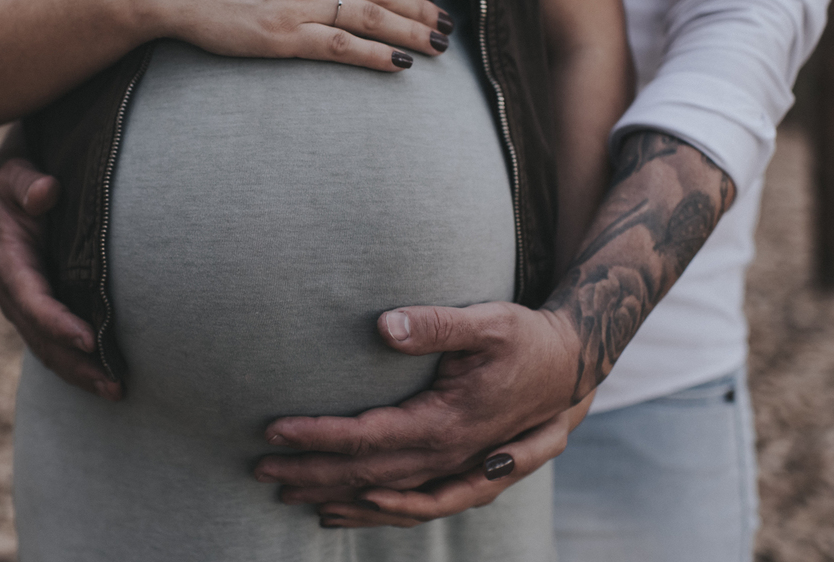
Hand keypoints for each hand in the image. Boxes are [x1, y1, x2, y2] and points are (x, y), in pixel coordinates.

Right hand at [0, 129, 122, 400]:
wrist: (1, 189)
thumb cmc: (15, 177)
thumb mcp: (14, 171)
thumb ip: (27, 181)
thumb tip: (46, 191)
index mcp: (5, 258)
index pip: (31, 298)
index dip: (57, 322)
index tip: (89, 339)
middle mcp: (10, 289)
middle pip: (41, 337)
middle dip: (76, 363)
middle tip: (114, 385)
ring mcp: (22, 302)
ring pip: (47, 347)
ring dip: (79, 372)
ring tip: (116, 392)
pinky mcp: (35, 307)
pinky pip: (52, 342)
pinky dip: (76, 362)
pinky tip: (103, 378)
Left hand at [253, 302, 582, 493]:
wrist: (572, 367)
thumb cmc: (525, 338)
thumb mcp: (487, 322)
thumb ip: (435, 325)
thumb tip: (383, 326)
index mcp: (447, 422)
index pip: (367, 436)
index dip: (317, 435)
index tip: (273, 430)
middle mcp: (450, 456)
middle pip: (367, 473)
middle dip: (311, 472)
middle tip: (261, 469)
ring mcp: (459, 470)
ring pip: (387, 497)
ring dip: (336, 498)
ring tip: (290, 497)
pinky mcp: (466, 472)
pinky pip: (415, 505)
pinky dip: (378, 513)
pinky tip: (348, 511)